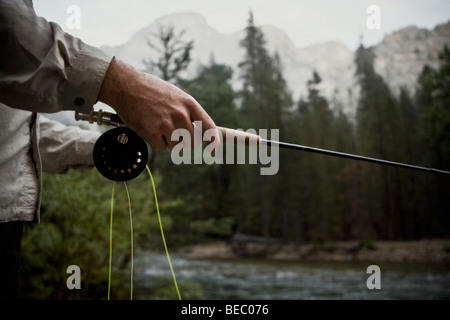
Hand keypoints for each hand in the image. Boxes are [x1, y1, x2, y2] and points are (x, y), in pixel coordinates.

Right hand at [97, 57, 219, 151]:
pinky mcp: (152, 132)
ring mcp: (166, 124)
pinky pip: (161, 148)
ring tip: (158, 126)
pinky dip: (155, 143)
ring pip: (176, 147)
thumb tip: (199, 130)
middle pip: (192, 143)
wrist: (126, 85)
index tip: (213, 151)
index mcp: (189, 104)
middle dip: (184, 142)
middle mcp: (180, 114)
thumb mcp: (176, 95)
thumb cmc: (151, 90)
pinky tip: (149, 128)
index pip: (209, 128)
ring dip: (168, 142)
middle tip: (172, 133)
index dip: (213, 142)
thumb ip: (189, 112)